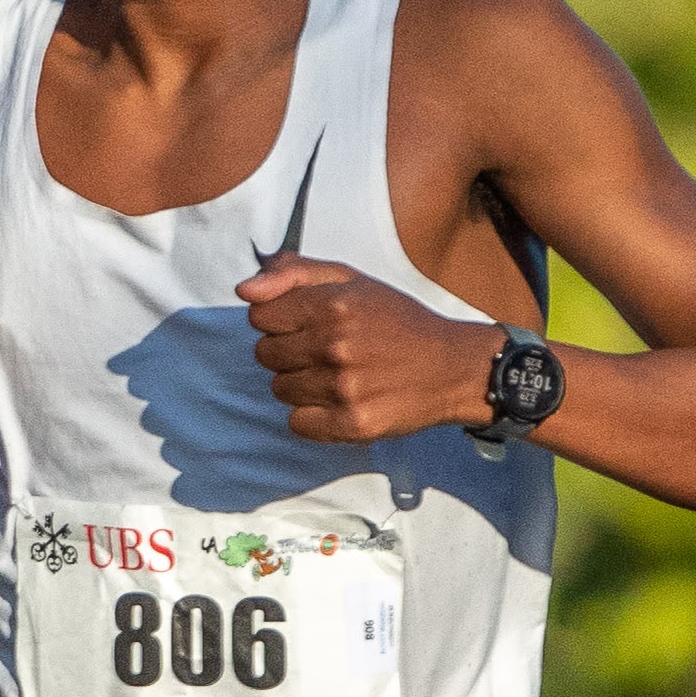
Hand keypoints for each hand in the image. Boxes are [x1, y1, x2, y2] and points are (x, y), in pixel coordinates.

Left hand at [237, 256, 497, 443]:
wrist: (451, 367)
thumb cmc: (398, 321)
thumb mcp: (351, 280)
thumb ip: (294, 273)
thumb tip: (244, 289)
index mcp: (333, 304)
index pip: (260, 316)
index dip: (278, 320)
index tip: (304, 323)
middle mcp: (336, 345)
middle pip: (265, 355)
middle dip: (288, 351)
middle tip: (325, 350)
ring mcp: (343, 388)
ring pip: (280, 389)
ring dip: (301, 384)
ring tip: (337, 375)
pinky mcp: (352, 424)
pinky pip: (297, 423)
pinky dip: (312, 416)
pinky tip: (339, 400)